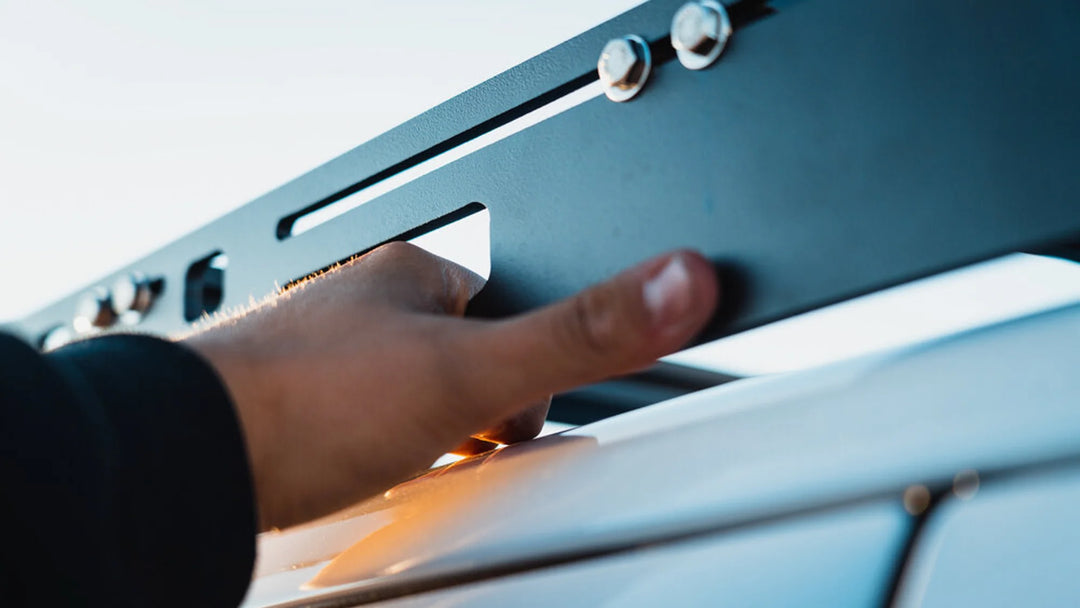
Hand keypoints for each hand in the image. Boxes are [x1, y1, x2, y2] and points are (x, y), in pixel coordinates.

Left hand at [185, 242, 718, 530]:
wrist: (190, 458)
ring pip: (410, 397)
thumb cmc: (313, 402)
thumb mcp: (473, 371)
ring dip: (427, 436)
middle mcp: (364, 309)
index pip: (507, 311)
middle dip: (476, 412)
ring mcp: (326, 361)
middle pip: (461, 360)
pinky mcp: (294, 412)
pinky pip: (363, 430)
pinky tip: (371, 477)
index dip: (527, 374)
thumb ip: (578, 334)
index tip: (518, 415)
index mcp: (411, 277)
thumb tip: (677, 281)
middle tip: (466, 447)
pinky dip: (380, 455)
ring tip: (410, 466)